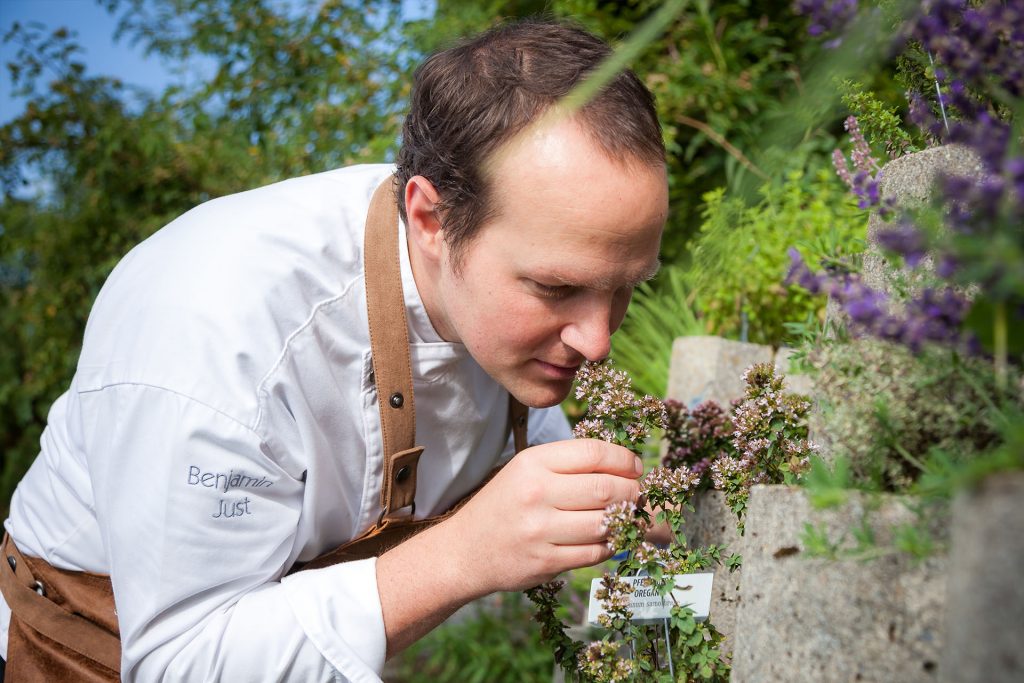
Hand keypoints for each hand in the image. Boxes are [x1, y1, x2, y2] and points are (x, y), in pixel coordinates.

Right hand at [444, 438, 642, 595]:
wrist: (466, 550)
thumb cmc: (504, 504)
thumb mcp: (525, 470)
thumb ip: (567, 465)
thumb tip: (622, 465)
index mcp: (533, 463)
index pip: (593, 453)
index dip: (623, 459)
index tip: (635, 467)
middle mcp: (536, 494)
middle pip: (605, 488)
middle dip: (632, 490)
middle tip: (639, 493)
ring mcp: (540, 530)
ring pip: (605, 523)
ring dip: (626, 520)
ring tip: (628, 516)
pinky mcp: (546, 562)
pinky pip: (595, 552)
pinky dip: (611, 544)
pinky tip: (609, 537)